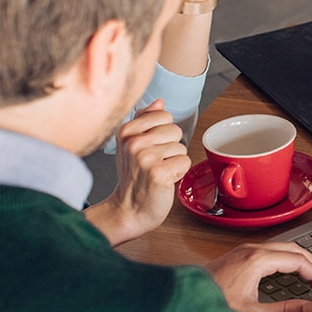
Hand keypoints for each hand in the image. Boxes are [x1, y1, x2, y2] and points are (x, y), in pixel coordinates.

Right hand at [85, 100, 190, 245]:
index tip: (151, 148)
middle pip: (175, 130)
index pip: (164, 116)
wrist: (129, 209)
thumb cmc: (133, 179)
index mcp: (127, 131)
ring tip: (159, 172)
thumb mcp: (131, 145)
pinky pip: (185, 162)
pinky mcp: (158, 173)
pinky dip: (179, 173)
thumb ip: (145, 120)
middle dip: (171, 148)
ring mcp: (145, 157)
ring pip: (181, 147)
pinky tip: (165, 180)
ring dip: (174, 162)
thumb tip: (159, 102)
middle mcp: (134, 142)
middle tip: (155, 163)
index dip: (163, 134)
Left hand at [204, 242, 311, 311]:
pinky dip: (287, 258)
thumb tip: (309, 308)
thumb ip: (285, 311)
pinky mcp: (239, 255)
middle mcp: (251, 250)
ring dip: (300, 258)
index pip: (297, 261)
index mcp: (257, 260)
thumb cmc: (211, 304)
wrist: (184, 300)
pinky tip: (290, 268)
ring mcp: (244, 250)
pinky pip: (271, 249)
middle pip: (293, 249)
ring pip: (282, 247)